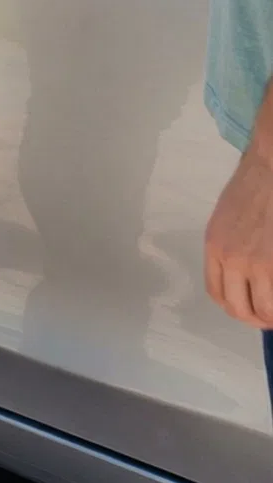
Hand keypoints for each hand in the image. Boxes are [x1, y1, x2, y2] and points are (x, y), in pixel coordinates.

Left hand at [206, 145, 272, 325]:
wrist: (271, 163)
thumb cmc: (256, 186)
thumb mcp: (229, 218)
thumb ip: (231, 248)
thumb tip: (244, 277)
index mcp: (215, 246)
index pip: (217, 293)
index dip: (237, 307)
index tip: (251, 308)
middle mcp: (232, 258)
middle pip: (239, 309)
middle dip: (257, 319)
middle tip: (270, 317)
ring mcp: (258, 263)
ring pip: (265, 310)